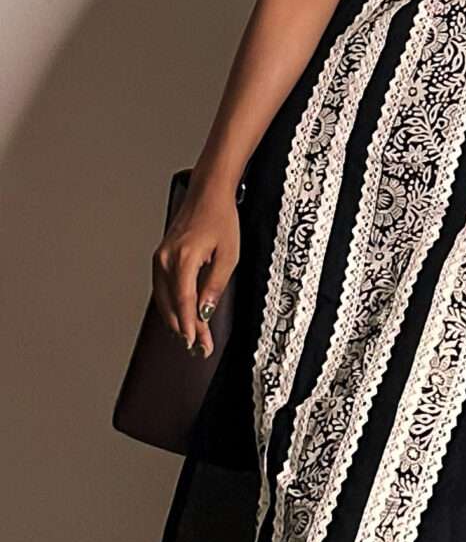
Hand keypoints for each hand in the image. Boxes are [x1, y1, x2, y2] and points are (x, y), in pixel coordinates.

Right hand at [151, 174, 240, 357]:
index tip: (199, 344)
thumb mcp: (228, 254)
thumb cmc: (220, 218)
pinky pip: (162, 289)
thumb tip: (205, 311)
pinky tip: (180, 317)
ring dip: (176, 321)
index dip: (191, 328)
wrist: (208, 193)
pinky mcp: (160, 258)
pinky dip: (171, 306)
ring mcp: (160, 259)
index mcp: (182, 259)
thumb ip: (215, 285)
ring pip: (163, 300)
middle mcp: (165, 260)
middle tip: (199, 348)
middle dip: (185, 330)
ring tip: (191, 338)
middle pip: (172, 306)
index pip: (185, 304)